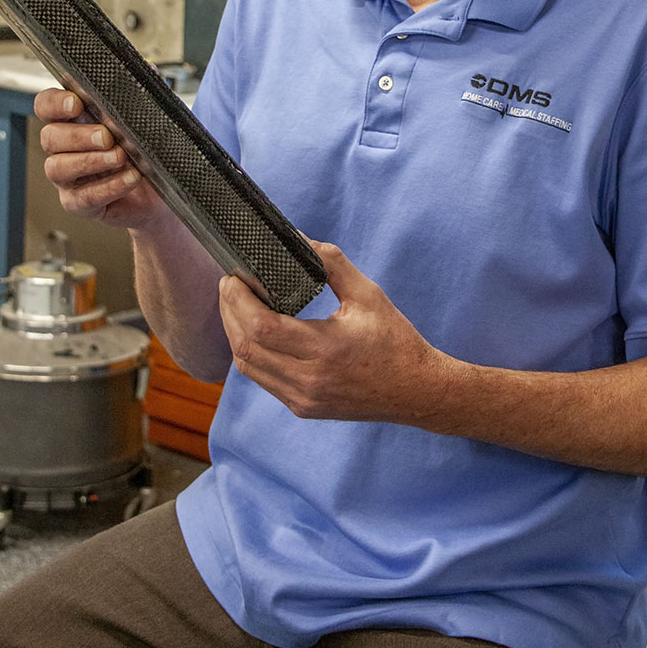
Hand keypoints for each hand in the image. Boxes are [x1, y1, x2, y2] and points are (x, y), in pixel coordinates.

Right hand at [35, 87, 166, 228]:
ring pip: (58, 168)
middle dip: (77, 135)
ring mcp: (69, 178)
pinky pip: (84, 197)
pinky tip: (130, 178)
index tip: (76, 103)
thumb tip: (150, 68)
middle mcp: (65, 148)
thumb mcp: (147, 120)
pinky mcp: (81, 203)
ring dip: (90, 161)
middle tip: (107, 135)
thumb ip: (142, 93)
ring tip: (120, 157)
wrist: (161, 193)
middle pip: (50, 137)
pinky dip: (109, 186)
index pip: (46, 106)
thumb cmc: (145, 152)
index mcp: (74, 121)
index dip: (54, 104)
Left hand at [218, 240, 447, 424]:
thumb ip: (331, 263)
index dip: (238, 301)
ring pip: (248, 367)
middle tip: (229, 284)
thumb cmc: (396, 340)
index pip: (262, 327)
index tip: (233, 277)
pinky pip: (262, 379)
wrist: (417, 391)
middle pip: (246, 348)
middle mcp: (309, 380)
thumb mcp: (368, 294)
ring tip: (236, 304)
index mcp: (326, 349)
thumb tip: (297, 239)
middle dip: (229, 312)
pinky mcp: (303, 408)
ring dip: (235, 334)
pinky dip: (251, 353)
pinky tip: (255, 331)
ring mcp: (303, 399)